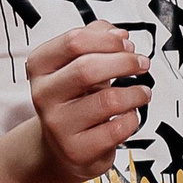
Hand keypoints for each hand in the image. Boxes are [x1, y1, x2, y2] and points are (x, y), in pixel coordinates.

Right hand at [27, 23, 153, 182]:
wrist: (61, 149)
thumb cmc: (74, 102)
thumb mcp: (76, 67)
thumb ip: (93, 42)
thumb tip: (117, 33)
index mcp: (40, 67)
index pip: (73, 42)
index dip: (107, 40)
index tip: (127, 43)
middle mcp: (43, 95)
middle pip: (87, 68)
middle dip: (124, 62)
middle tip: (142, 63)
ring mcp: (59, 125)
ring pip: (107, 100)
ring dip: (135, 93)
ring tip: (143, 92)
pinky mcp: (78, 150)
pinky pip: (117, 128)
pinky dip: (132, 119)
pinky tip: (131, 115)